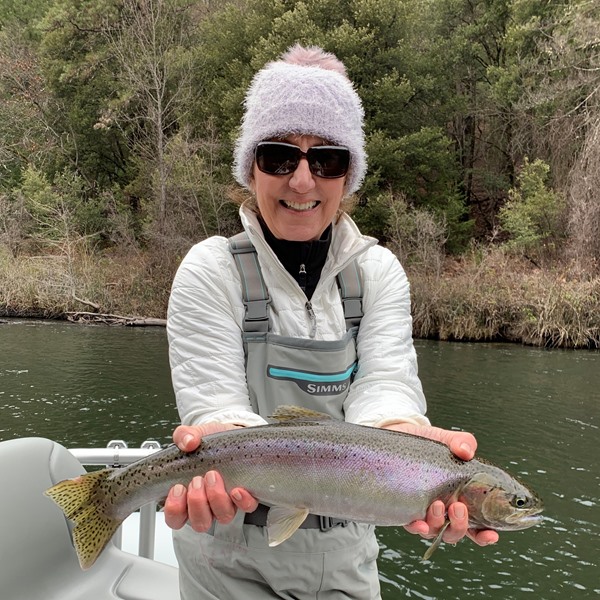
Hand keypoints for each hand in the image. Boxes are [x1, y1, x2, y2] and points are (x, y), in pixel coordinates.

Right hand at [163, 423, 258, 530]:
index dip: (175, 509)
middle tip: (197, 480)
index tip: (178, 488)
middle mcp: (207, 505)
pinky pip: (246, 507)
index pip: (175, 518)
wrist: (232, 436)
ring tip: (213, 476)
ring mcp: (226, 502)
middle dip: (197, 503)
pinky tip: (237, 489)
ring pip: (222, 517)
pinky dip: (242, 501)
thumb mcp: (194, 435)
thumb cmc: (209, 442)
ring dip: (216, 499)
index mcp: (187, 496)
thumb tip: (188, 441)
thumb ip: (184, 435)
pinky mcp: (245, 496)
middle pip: (199, 522)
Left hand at [383, 423, 499, 547]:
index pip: (475, 525)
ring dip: (439, 525)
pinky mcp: (402, 507)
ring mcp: (422, 510)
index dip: (484, 535)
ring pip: (434, 531)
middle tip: (458, 507)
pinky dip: (416, 527)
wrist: (397, 434)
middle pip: (454, 533)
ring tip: (438, 505)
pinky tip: (419, 522)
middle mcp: (442, 509)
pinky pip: (410, 525)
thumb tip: (466, 451)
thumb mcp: (447, 440)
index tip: (491, 534)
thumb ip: (463, 442)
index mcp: (458, 497)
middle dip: (460, 526)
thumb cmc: (426, 442)